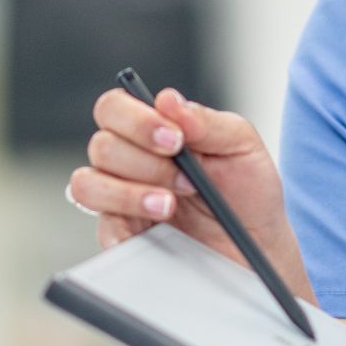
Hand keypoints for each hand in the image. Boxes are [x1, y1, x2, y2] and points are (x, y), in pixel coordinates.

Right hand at [70, 86, 304, 277]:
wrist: (259, 245)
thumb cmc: (248, 191)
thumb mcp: (241, 146)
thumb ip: (205, 121)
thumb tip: (168, 100)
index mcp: (153, 131)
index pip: (115, 108)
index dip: (136, 119)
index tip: (174, 138)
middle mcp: (129, 162)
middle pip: (101, 146)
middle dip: (147, 163)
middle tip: (188, 181)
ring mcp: (120, 200)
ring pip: (87, 185)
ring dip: (129, 193)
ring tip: (170, 206)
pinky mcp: (123, 236)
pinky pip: (102, 230)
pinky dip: (124, 228)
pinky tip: (157, 229)